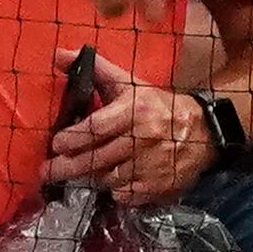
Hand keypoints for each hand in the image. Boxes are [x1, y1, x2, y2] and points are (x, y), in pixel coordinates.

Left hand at [41, 47, 216, 205]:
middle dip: (66, 168)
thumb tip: (57, 55)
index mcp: (135, 111)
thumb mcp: (129, 84)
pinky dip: (115, 191)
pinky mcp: (160, 186)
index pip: (96, 128)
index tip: (55, 145)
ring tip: (83, 172)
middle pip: (96, 159)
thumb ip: (95, 70)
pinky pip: (126, 196)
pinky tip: (113, 182)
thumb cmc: (157, 106)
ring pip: (108, 179)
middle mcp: (144, 139)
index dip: (72, 139)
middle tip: (46, 172)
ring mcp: (152, 165)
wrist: (205, 130)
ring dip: (92, 177)